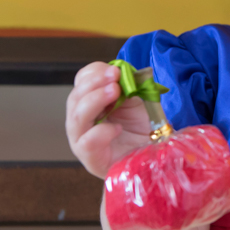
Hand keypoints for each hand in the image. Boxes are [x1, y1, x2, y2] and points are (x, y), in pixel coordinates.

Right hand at [66, 61, 156, 178]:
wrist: (154, 156)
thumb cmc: (143, 128)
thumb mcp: (136, 100)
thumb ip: (126, 85)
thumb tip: (119, 70)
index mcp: (89, 103)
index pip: (81, 83)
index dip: (94, 73)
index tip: (115, 70)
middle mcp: (81, 121)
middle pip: (75, 98)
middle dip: (94, 83)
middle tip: (115, 78)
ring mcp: (82, 141)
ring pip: (76, 117)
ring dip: (94, 100)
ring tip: (114, 92)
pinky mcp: (91, 159)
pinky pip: (87, 142)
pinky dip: (101, 132)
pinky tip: (117, 128)